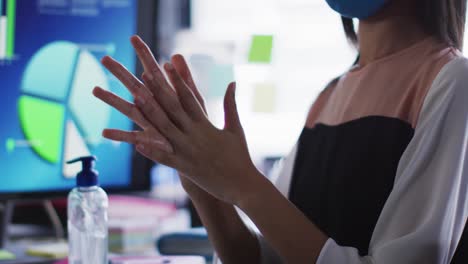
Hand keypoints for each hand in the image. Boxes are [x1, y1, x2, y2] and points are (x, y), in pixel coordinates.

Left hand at [93, 36, 261, 204]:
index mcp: (206, 124)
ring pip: (166, 129)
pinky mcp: (185, 168)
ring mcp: (189, 151)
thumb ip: (231, 104)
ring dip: (151, 113)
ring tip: (136, 98)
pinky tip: (137, 143)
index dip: (178, 80)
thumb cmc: (240, 157)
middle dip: (159, 90)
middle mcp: (196, 134)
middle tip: (145, 72)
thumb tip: (232, 83)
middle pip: (174, 108)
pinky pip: (165, 159)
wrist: (243, 185)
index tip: (168, 64)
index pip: (190, 97)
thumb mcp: (236, 128)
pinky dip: (152, 151)